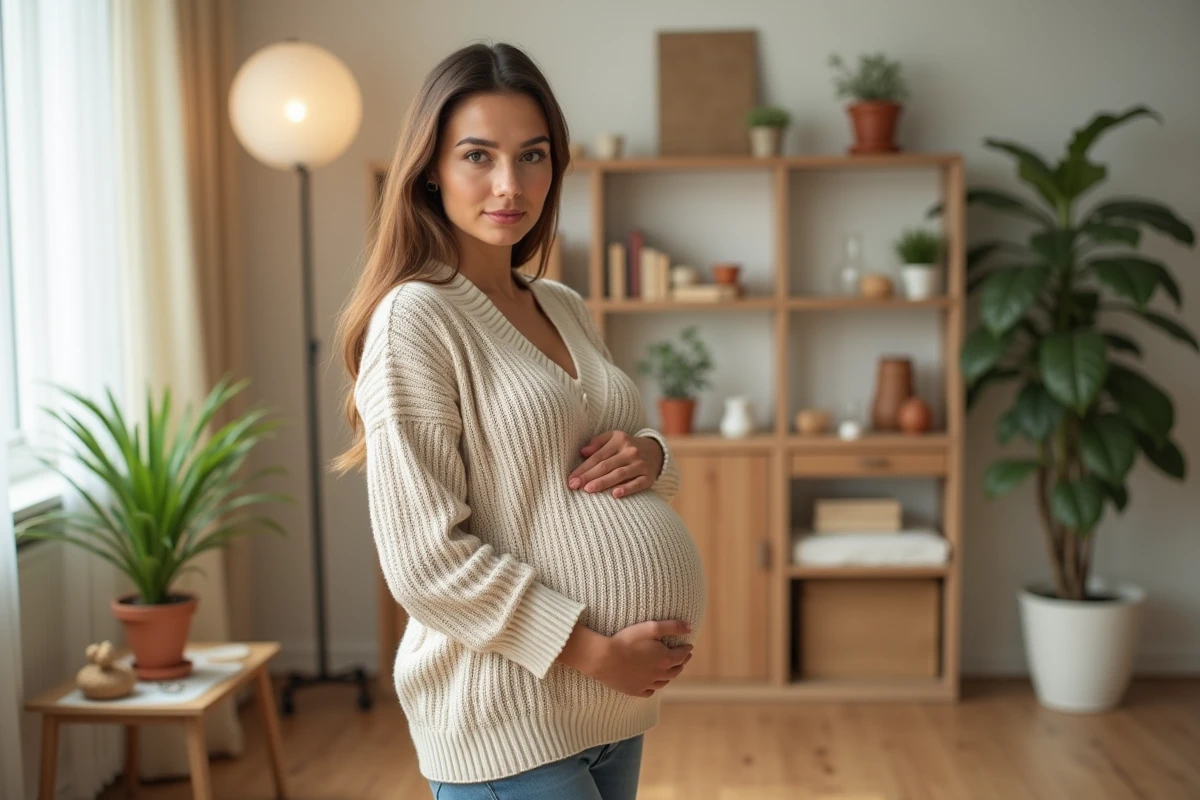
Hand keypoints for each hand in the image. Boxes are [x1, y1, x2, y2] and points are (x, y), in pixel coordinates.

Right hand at [558, 620, 693, 697]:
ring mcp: (647, 684)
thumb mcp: (650, 627)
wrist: (603, 658)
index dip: (686, 649)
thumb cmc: (626, 640)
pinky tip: (653, 683)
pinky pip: (649, 691)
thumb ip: (672, 627)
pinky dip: (654, 686)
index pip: (682, 655)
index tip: (689, 646)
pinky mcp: (635, 690)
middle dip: (682, 662)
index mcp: (665, 659)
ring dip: (670, 675)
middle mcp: (659, 674)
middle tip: (684, 657)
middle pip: (676, 670)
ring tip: (671, 670)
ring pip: (664, 682)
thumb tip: (690, 628)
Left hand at [567, 430, 662, 497]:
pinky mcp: (649, 477)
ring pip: (619, 474)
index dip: (583, 467)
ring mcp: (641, 464)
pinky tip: (615, 494)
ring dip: (603, 482)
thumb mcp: (613, 438)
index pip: (598, 456)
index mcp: (620, 440)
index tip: (571, 478)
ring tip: (588, 489)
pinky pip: (637, 484)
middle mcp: (631, 451)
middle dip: (588, 476)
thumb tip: (582, 452)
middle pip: (606, 465)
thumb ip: (597, 442)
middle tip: (574, 485)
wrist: (656, 452)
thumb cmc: (627, 447)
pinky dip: (627, 489)